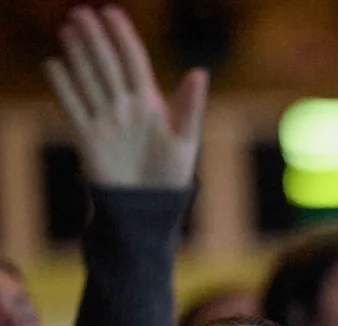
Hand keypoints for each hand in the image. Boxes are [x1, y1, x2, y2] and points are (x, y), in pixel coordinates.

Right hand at [44, 5, 207, 188]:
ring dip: (78, 55)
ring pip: (88, 80)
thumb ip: (190, 106)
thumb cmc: (172, 175)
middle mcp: (125, 107)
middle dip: (95, 39)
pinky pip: (73, 107)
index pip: (134, 62)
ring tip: (67, 30)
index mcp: (150, 104)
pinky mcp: (88, 138)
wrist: (149, 208)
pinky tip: (53, 65)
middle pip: (107, 65)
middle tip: (80, 11)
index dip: (123, 37)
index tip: (111, 12)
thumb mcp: (186, 139)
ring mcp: (105, 120)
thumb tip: (199, 72)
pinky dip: (63, 87)